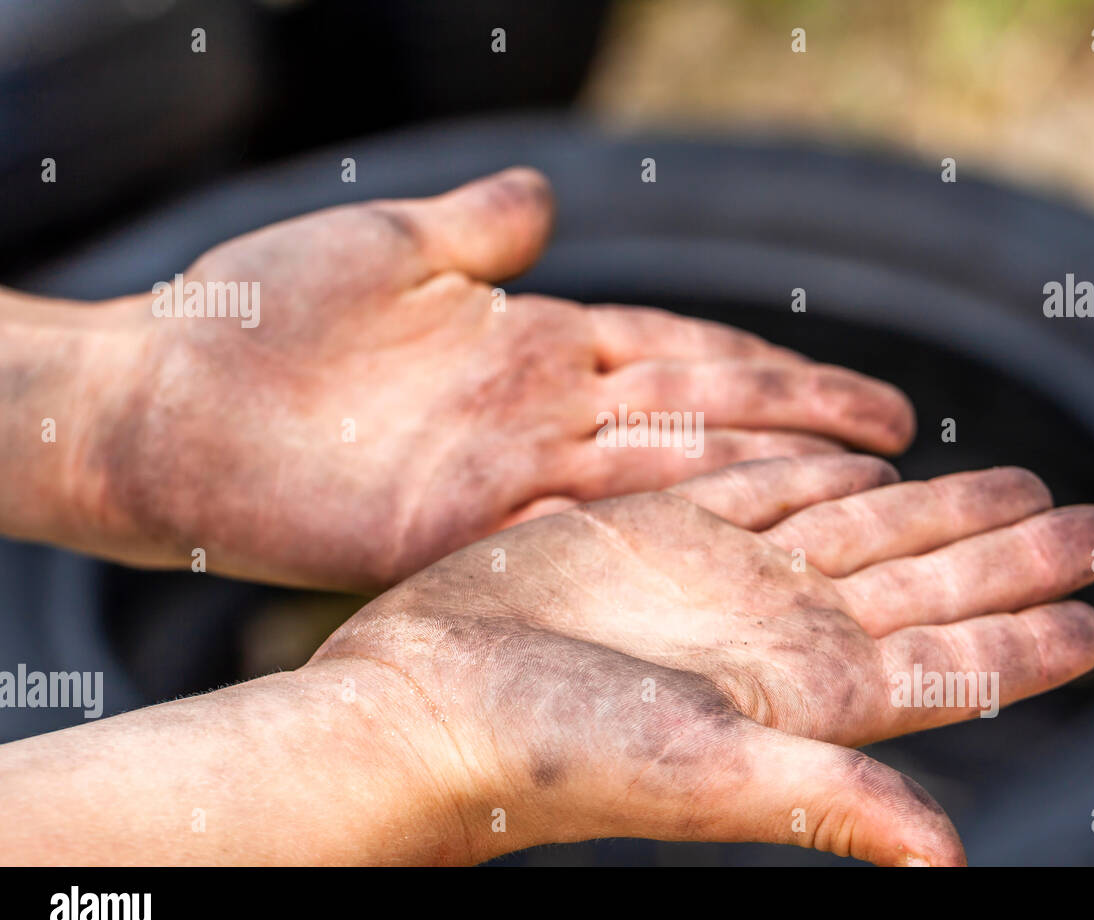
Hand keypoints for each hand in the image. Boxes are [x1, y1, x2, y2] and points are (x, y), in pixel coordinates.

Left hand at [54, 168, 912, 589]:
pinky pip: (587, 517)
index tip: (865, 393)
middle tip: (903, 443)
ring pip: (667, 466)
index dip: (780, 372)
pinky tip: (744, 529)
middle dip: (806, 425)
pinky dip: (665, 519)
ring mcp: (511, 469)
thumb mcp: (388, 244)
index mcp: (539, 344)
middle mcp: (544, 412)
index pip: (688, 353)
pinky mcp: (465, 523)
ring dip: (763, 477)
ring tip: (862, 493)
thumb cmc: (265, 316)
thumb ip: (477, 227)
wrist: (170, 402)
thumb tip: (548, 197)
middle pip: (703, 410)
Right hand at [314, 454, 1093, 864]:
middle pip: (927, 586)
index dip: (1026, 641)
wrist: (425, 705)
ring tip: (1019, 487)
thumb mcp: (699, 773)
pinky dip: (827, 472)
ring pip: (862, 530)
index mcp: (803, 695)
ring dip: (941, 509)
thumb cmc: (546, 754)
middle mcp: (776, 636)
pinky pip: (769, 487)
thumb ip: (825, 798)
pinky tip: (875, 465)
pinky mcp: (660, 528)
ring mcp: (721, 580)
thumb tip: (950, 859)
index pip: (948, 667)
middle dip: (1013, 557)